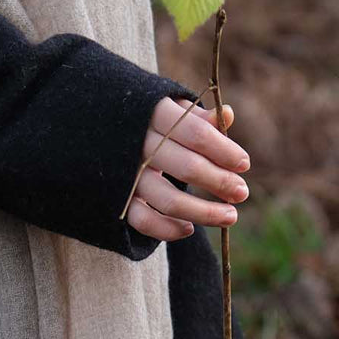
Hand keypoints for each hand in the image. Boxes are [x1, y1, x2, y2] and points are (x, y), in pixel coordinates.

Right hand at [125, 95, 250, 241]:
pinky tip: (189, 229)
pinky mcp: (116, 197)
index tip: (244, 164)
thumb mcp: (171, 109)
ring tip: (230, 217)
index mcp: (154, 113)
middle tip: (242, 193)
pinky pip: (142, 220)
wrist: (95, 128)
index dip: (224, 151)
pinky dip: (167, 229)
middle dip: (220, 182)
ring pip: (168, 200)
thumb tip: (229, 115)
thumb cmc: (147, 119)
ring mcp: (126, 172)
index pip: (196, 133)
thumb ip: (199, 117)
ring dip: (204, 213)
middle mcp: (138, 143)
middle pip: (187, 167)